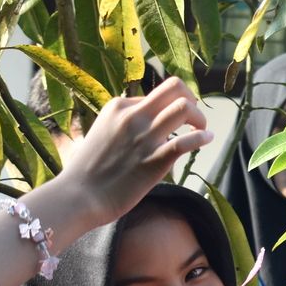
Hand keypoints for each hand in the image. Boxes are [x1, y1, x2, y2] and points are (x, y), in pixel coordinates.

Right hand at [58, 80, 213, 226]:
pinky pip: (187, 141)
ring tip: (201, 129)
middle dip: (191, 99)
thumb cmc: (86, 171)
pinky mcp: (155, 160)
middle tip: (194, 118)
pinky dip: (202, 137)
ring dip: (199, 117)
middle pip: (175, 88)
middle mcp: (133, 116)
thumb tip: (142, 123)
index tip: (175, 121)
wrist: (78, 197)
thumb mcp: (101, 133)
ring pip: (184, 107)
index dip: (170, 106)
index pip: (156, 94)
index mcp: (118, 107)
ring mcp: (144, 137)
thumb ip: (121, 124)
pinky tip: (208, 139)